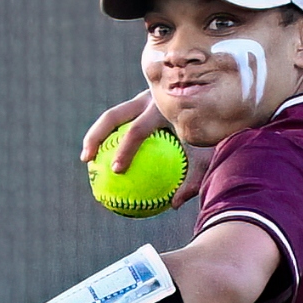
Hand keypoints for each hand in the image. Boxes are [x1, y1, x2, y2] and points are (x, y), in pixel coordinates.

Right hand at [80, 92, 210, 207]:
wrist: (215, 98)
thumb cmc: (212, 133)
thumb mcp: (207, 155)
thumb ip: (193, 179)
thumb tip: (174, 205)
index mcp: (163, 111)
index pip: (138, 131)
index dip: (124, 150)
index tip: (116, 170)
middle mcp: (150, 100)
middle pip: (113, 115)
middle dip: (96, 137)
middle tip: (87, 160)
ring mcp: (144, 97)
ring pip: (112, 115)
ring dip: (97, 135)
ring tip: (88, 159)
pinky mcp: (142, 100)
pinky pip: (122, 119)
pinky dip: (111, 136)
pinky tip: (104, 156)